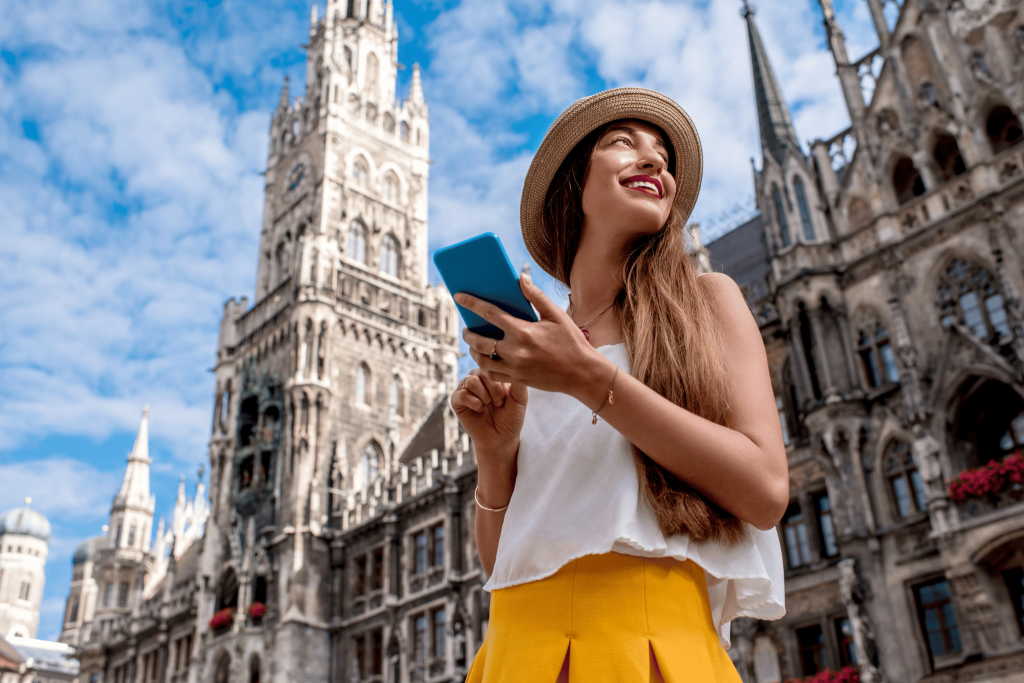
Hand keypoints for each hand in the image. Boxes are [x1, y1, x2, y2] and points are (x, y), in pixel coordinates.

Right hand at [450, 370, 527, 464]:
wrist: (501, 438)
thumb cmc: (511, 418)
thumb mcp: (520, 399)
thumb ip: (519, 383)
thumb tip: (515, 364)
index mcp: (492, 375)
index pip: (493, 366)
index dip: (501, 382)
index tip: (507, 397)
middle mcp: (478, 378)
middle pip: (481, 371)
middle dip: (494, 390)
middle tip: (499, 403)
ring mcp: (466, 388)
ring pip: (471, 381)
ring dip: (484, 396)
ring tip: (489, 406)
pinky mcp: (457, 400)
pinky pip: (461, 394)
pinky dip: (473, 402)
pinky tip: (480, 409)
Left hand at [456, 274, 601, 397]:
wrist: (582, 373)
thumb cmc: (571, 342)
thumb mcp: (556, 315)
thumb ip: (536, 297)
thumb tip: (521, 277)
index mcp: (523, 331)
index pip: (490, 313)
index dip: (471, 304)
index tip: (458, 296)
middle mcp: (515, 351)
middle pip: (479, 341)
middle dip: (468, 333)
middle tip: (466, 328)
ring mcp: (514, 368)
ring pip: (481, 360)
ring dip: (473, 351)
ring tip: (474, 344)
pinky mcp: (517, 380)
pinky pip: (491, 374)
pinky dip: (484, 367)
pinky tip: (486, 359)